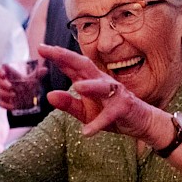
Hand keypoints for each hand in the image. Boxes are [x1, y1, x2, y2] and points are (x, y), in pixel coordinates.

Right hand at [0, 61, 47, 111]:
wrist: (25, 93)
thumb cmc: (26, 83)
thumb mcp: (32, 78)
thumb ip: (37, 74)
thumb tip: (45, 69)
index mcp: (7, 73)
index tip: (3, 74)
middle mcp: (3, 82)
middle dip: (3, 83)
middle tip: (11, 87)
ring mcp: (2, 91)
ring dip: (5, 94)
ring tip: (14, 95)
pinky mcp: (4, 100)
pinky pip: (0, 103)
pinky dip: (5, 105)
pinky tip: (12, 106)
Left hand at [39, 44, 156, 140]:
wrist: (140, 122)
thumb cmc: (111, 113)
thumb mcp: (85, 112)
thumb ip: (68, 104)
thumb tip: (49, 95)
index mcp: (90, 80)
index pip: (73, 65)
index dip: (58, 56)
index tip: (41, 48)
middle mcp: (102, 82)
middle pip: (85, 66)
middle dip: (68, 58)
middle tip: (51, 51)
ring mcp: (115, 94)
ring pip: (103, 87)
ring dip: (91, 87)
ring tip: (77, 87)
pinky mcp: (124, 108)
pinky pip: (110, 115)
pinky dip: (99, 123)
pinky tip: (87, 133)